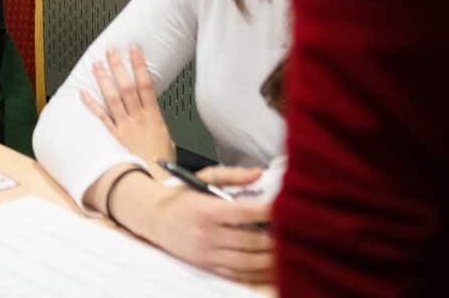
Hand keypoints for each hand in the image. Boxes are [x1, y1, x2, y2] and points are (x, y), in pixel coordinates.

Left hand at [80, 45, 174, 168]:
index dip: (139, 65)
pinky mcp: (113, 137)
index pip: (146, 85)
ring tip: (97, 64)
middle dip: (118, 66)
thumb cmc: (161, 167)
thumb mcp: (169, 143)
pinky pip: (100, 117)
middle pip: (127, 86)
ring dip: (104, 80)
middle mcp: (137, 119)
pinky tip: (83, 93)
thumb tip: (159, 127)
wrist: (152, 183)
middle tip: (111, 51)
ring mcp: (124, 127)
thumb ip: (161, 130)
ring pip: (112, 98)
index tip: (134, 50)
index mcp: (153, 117)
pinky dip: (91, 104)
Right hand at [105, 166, 273, 283]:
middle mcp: (207, 234)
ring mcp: (208, 253)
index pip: (245, 213)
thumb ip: (231, 175)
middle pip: (251, 241)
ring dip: (272, 258)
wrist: (153, 219)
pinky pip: (238, 274)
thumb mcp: (200, 178)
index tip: (286, 208)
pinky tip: (271, 265)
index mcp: (207, 210)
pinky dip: (258, 272)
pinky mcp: (208, 265)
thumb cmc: (179, 196)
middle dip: (276, 238)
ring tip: (289, 250)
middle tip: (295, 231)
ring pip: (248, 262)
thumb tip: (258, 174)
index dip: (269, 212)